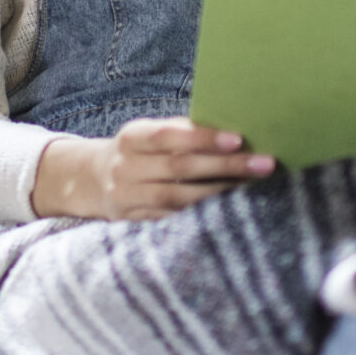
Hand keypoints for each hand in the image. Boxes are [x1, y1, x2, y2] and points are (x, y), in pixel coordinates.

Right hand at [30, 119, 277, 219]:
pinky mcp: (136, 223)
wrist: (92, 181)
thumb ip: (181, 131)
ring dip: (220, 193)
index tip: (238, 139)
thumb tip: (232, 130)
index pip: (168, 136)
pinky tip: (229, 210)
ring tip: (254, 187)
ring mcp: (129, 199)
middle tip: (264, 163)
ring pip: (180, 198)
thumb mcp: (148, 134)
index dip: (202, 137)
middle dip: (225, 166)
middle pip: (180, 168)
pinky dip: (203, 215)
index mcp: (131, 138)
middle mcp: (126, 168)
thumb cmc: (138, 152)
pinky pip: (174, 220)